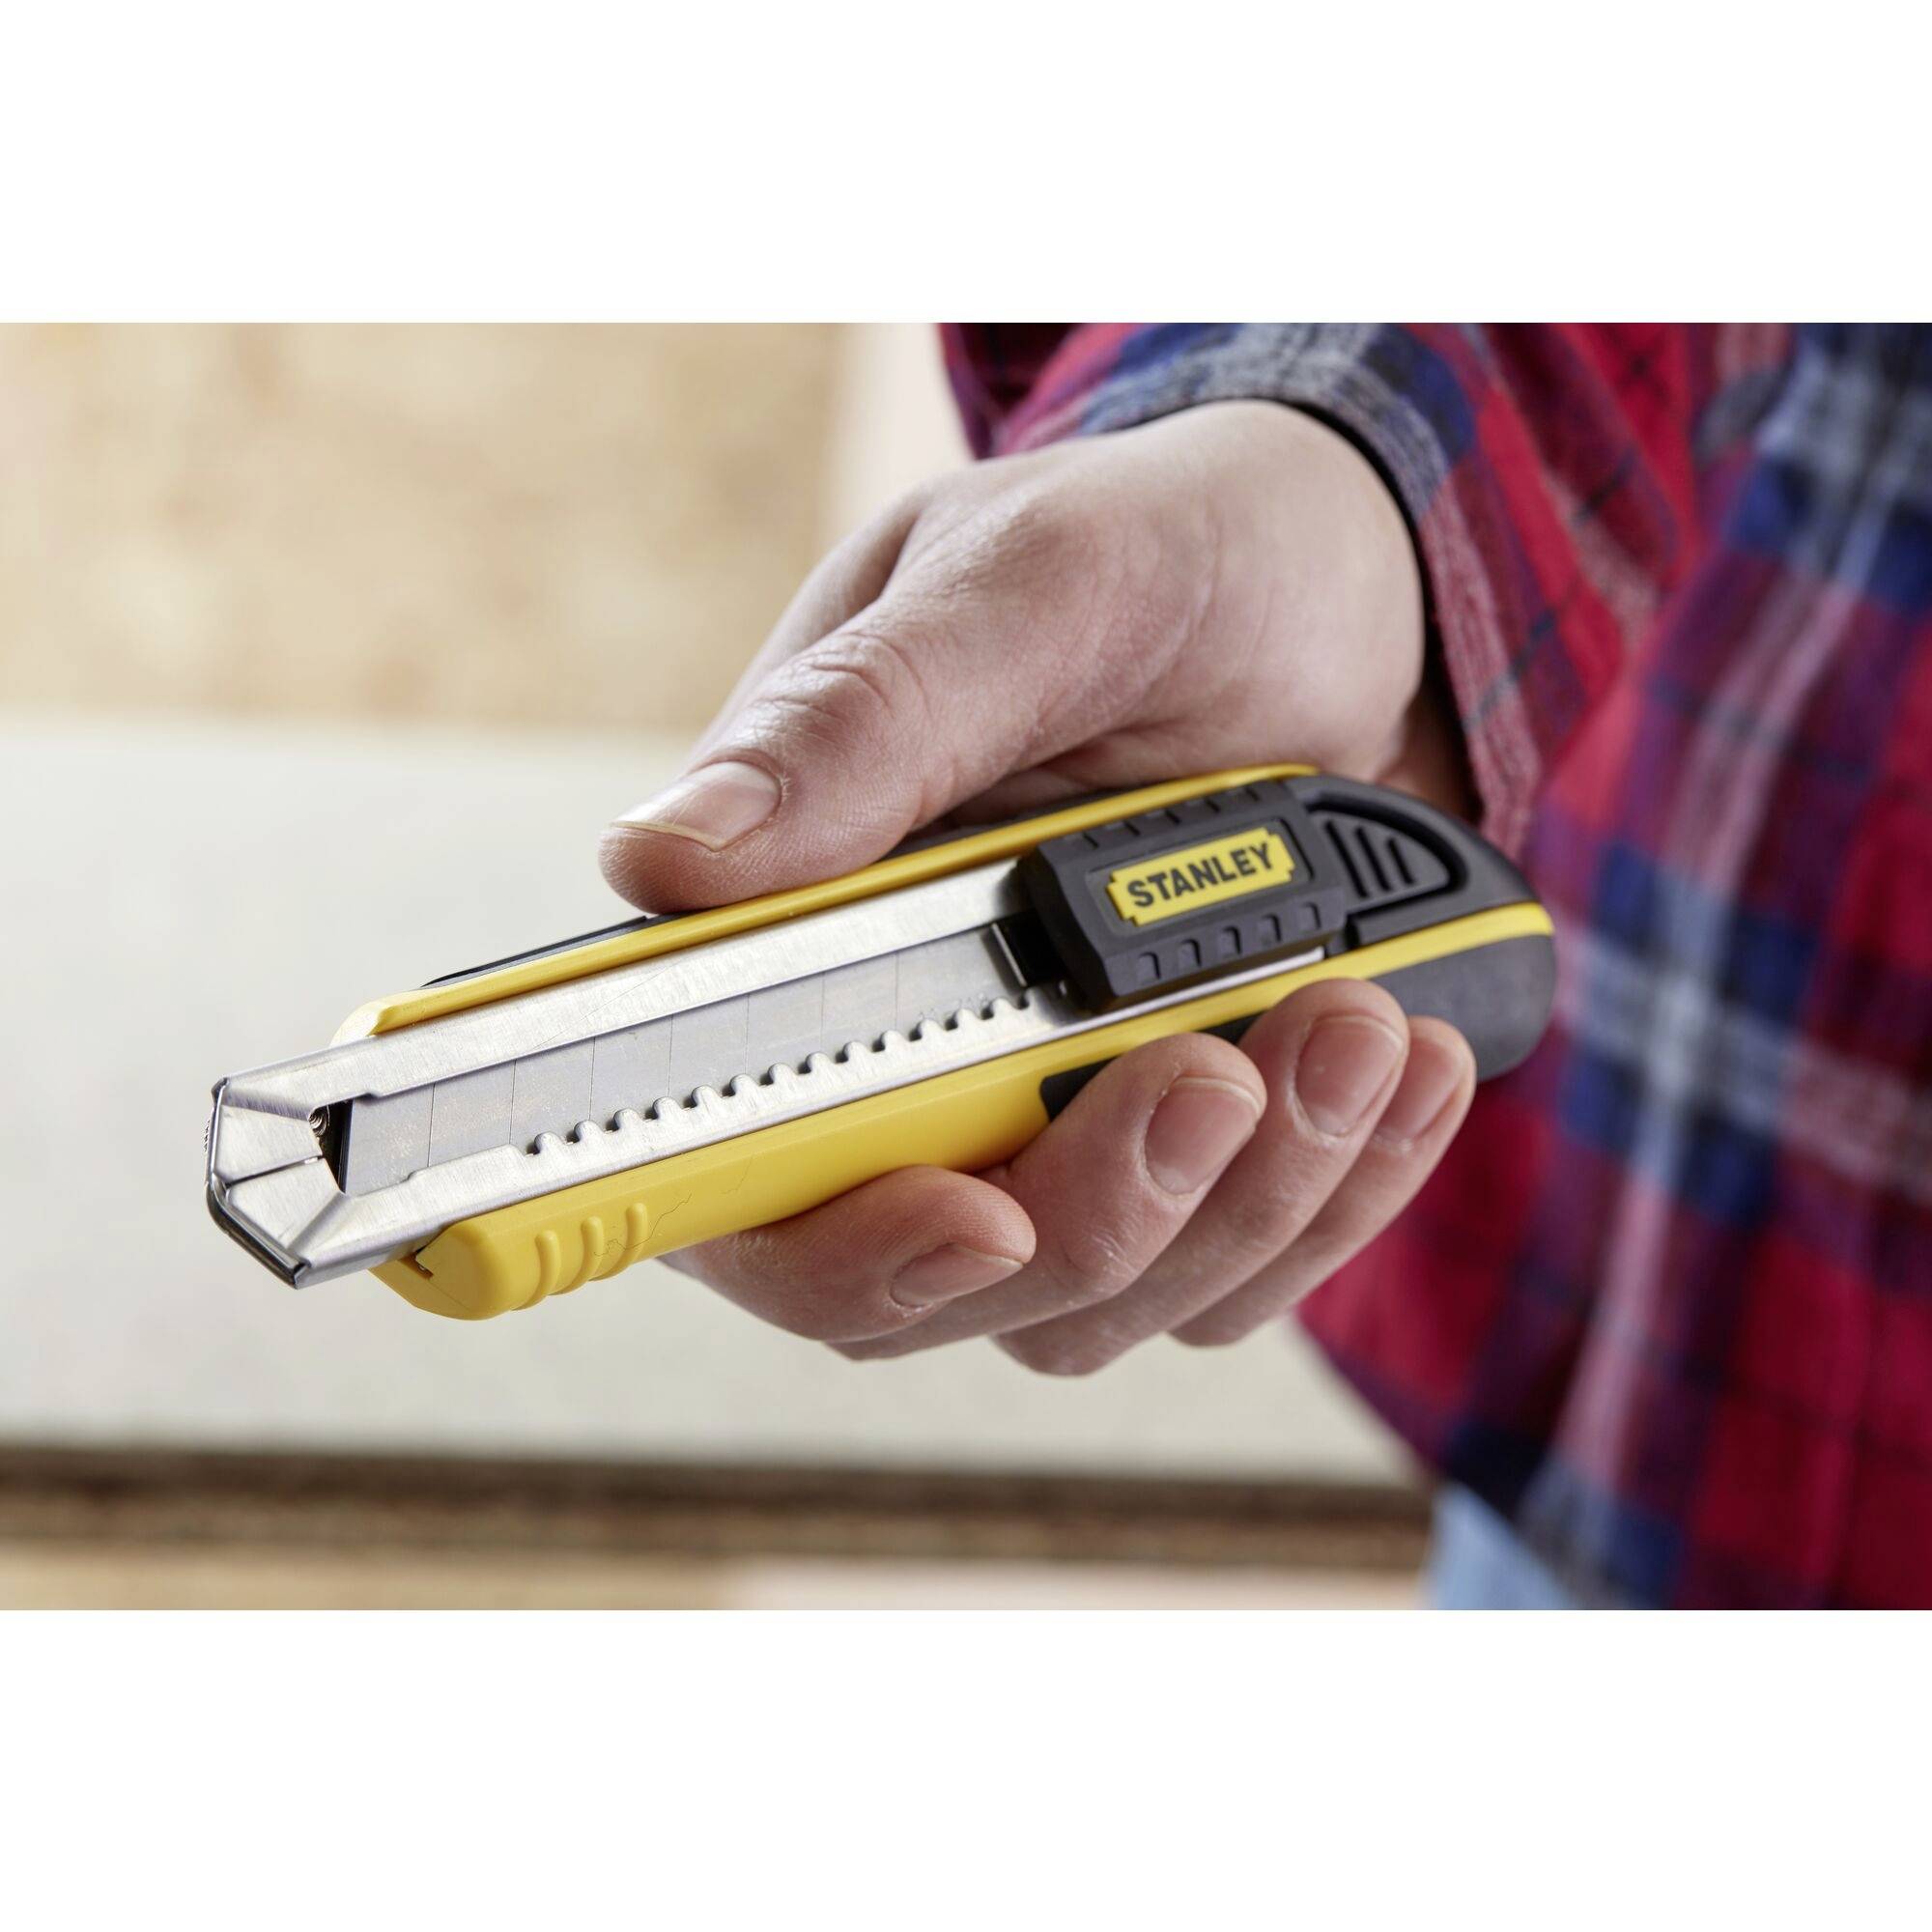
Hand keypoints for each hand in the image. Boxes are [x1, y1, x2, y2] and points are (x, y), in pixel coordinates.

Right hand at [599, 401, 1476, 1371]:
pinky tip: (1402, 1063)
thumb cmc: (1174, 548)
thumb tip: (660, 864)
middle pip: (934, 1273)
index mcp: (798, 913)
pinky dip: (1336, 1190)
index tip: (981, 1215)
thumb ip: (863, 720)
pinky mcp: (1179, 1145)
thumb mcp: (1034, 585)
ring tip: (1358, 1015)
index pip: (734, 1155)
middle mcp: (900, 1044)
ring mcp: (1044, 1111)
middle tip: (1221, 1070)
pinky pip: (1239, 1267)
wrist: (1358, 584)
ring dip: (1250, 1194)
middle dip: (1102, 1210)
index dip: (832, 1237)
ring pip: (1102, 1296)